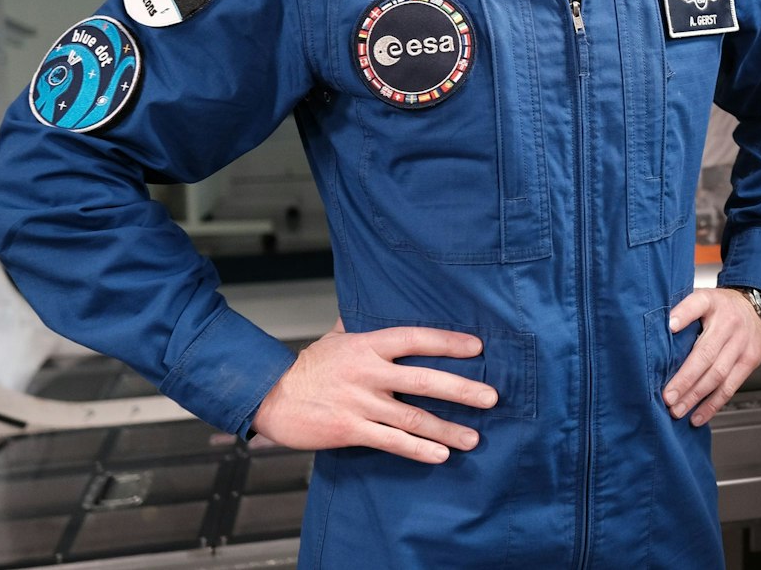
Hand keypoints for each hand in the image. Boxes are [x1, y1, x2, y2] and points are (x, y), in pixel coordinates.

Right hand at [250, 318, 497, 463]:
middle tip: (492, 398)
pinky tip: (440, 456)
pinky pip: (391, 441)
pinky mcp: (350, 430)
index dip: (448, 342)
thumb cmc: (305, 368)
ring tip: (473, 439)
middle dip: (462, 390)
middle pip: (424, 380)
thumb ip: (358, 326)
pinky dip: (417, 449)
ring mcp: (360, 402)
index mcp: (367, 345)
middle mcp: (368, 372)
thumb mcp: (333, 339)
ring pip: (413, 416)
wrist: (267, 396)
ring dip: (447, 429)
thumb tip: (369, 303)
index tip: (478, 348)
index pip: (416, 338)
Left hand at [662, 288, 760, 426]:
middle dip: (685, 378)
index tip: (670, 326)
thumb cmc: (722, 307)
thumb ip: (682, 309)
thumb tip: (659, 328)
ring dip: (696, 396)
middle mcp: (729, 323)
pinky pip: (730, 387)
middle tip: (667, 397)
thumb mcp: (702, 298)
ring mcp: (742, 344)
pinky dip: (713, 404)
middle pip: (706, 354)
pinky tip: (698, 416)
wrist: (756, 308)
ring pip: (718, 375)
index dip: (683, 315)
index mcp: (713, 303)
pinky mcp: (750, 361)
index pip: (697, 305)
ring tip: (678, 410)